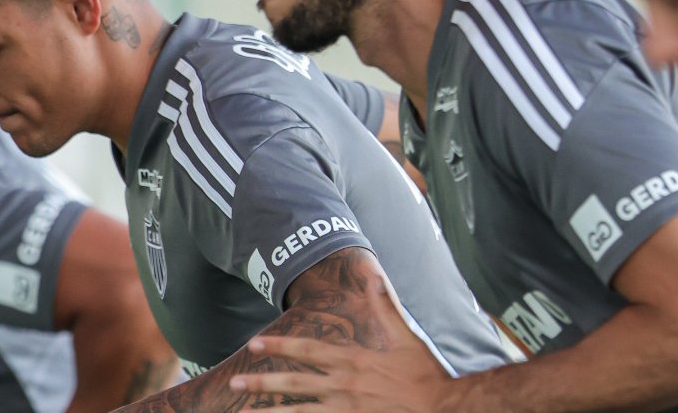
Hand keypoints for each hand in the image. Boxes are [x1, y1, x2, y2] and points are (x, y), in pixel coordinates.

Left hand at [230, 276, 451, 411]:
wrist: (441, 409)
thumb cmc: (425, 375)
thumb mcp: (407, 338)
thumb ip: (386, 309)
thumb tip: (374, 278)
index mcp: (353, 361)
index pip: (307, 350)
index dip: (279, 345)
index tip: (254, 344)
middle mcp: (343, 386)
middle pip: (294, 383)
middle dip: (262, 381)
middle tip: (236, 379)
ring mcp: (345, 411)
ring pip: (297, 412)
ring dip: (268, 411)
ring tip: (241, 411)